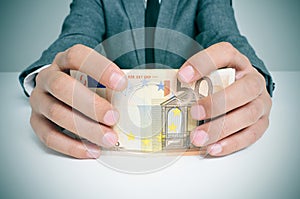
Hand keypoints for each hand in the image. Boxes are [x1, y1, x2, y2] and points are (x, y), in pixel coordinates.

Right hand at [30, 44, 126, 158]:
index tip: (122, 83)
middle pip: (62, 87)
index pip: (77, 57)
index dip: (100, 69)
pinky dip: (72, 146)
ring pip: (56, 113)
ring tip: (108, 139)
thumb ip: (108, 86)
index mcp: (64, 61)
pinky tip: (92, 150)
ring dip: (85, 129)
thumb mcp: (94, 77)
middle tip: (113, 117)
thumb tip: (133, 104)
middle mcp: (48, 78)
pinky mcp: (36, 122)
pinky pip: (49, 136)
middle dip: (90, 104)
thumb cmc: (82, 83)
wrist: (57, 89)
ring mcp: (39, 100)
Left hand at [178, 42, 271, 155]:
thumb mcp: (208, 74)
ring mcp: (260, 102)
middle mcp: (253, 80)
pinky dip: (230, 143)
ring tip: (198, 137)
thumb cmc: (223, 82)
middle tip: (195, 112)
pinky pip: (250, 135)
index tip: (182, 76)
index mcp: (237, 62)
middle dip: (218, 102)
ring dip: (221, 128)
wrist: (244, 89)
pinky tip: (213, 147)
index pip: (224, 54)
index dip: (203, 64)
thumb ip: (193, 80)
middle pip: (244, 89)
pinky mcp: (261, 123)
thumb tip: (170, 93)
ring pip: (248, 115)